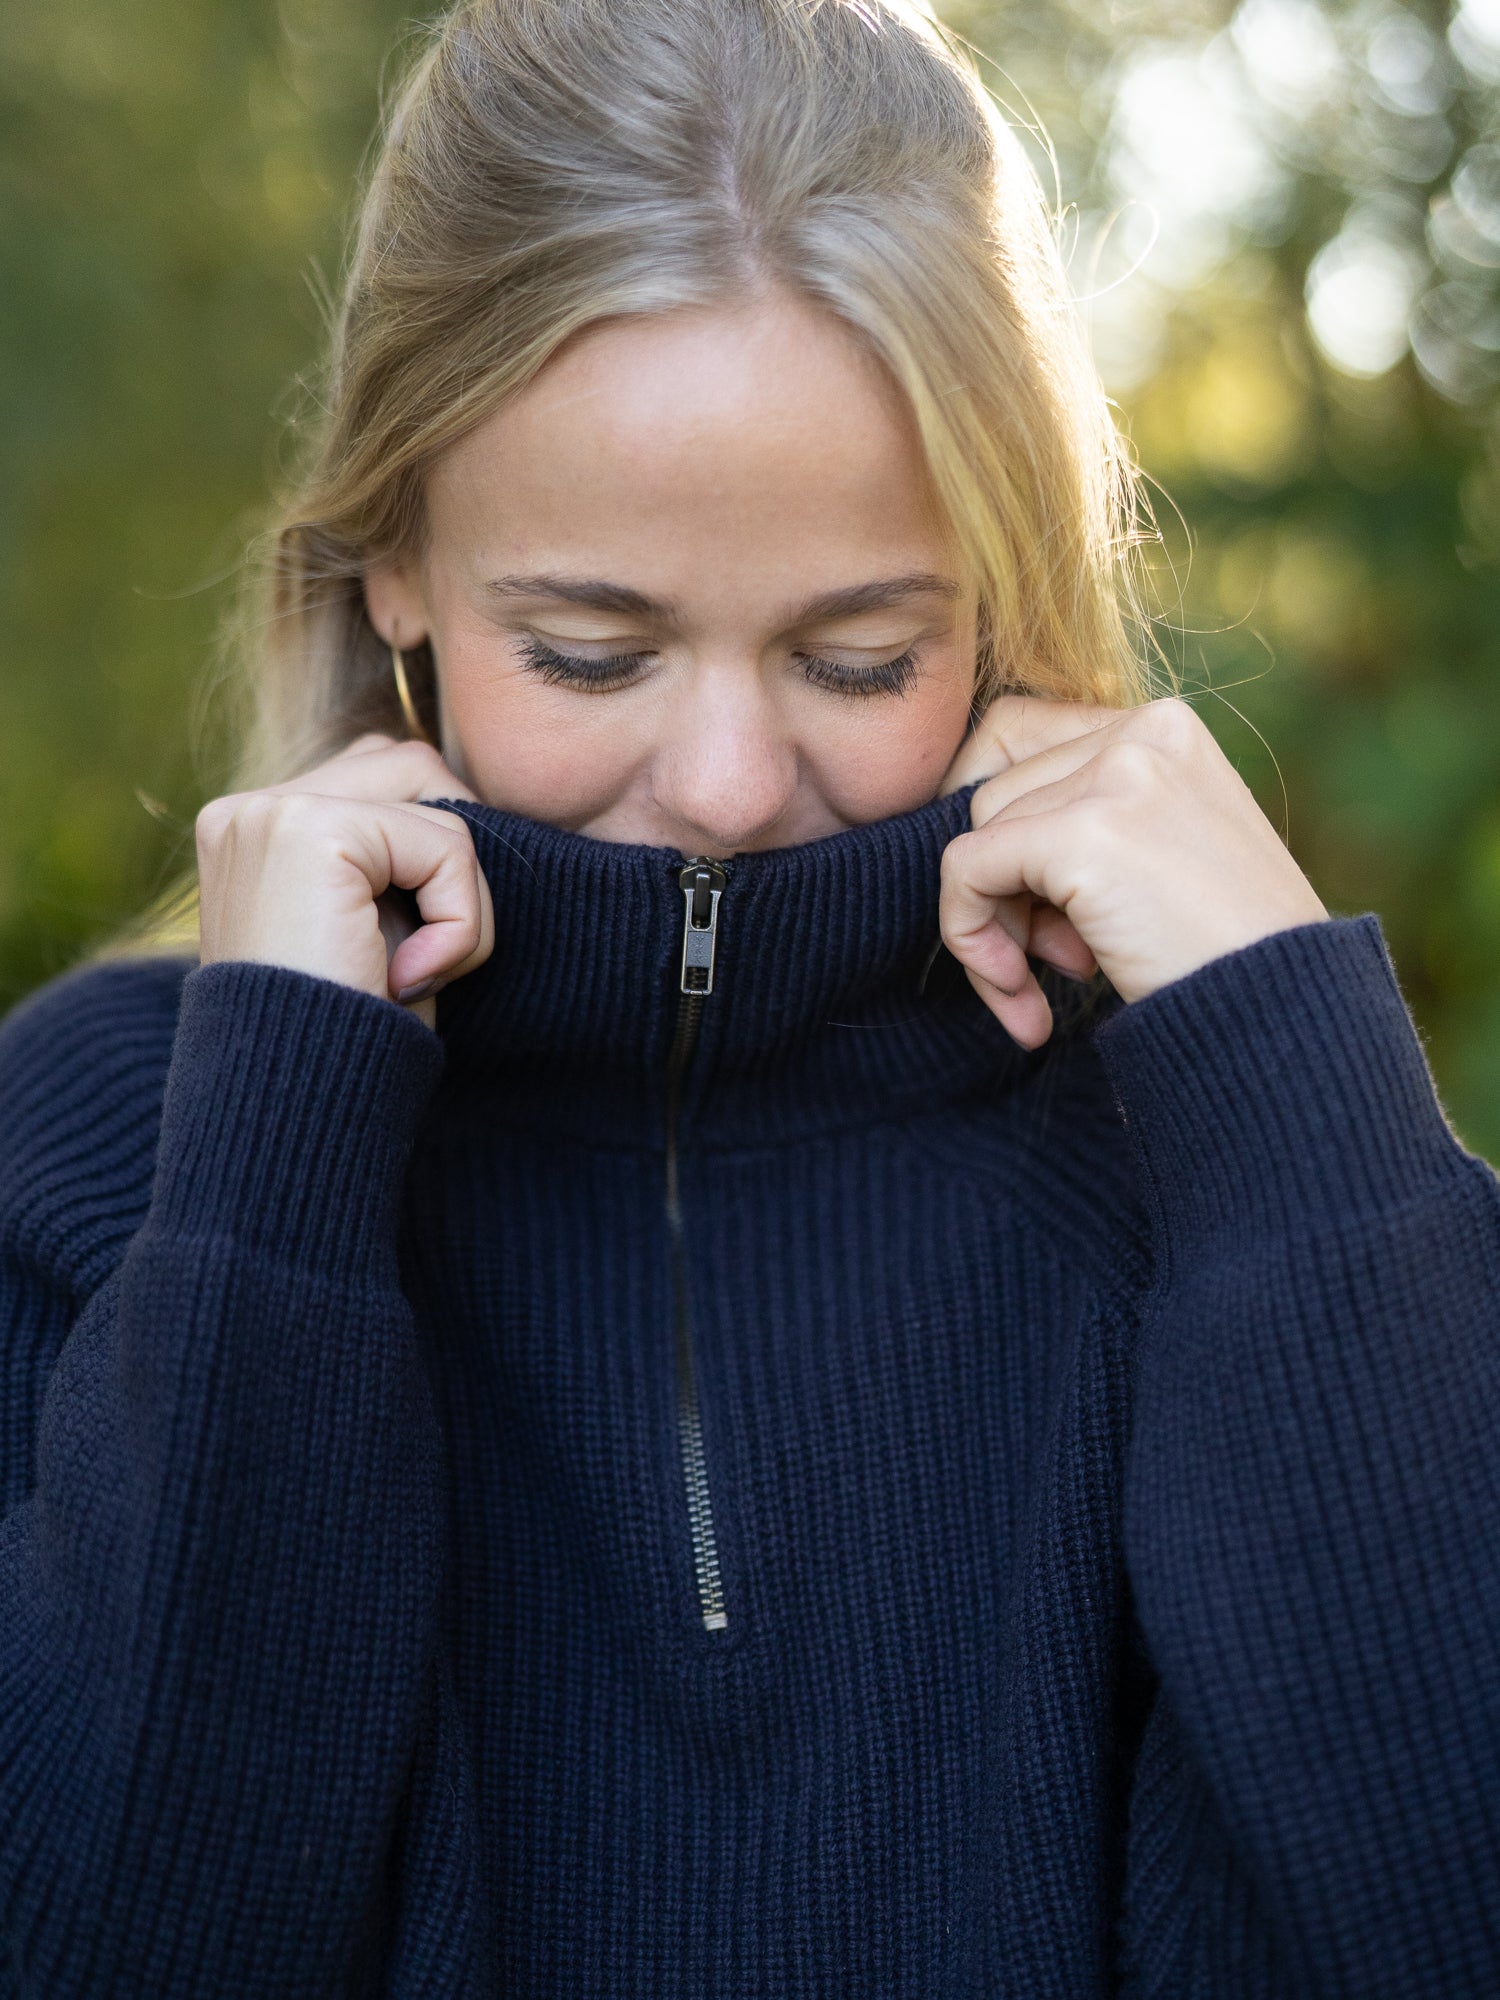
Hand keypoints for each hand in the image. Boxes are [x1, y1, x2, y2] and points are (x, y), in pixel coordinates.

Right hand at [196, 733, 494, 1030]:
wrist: (292, 1109)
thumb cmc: (343, 1039)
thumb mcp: (369, 934)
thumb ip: (392, 862)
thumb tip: (469, 805)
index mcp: (252, 829)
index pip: (384, 780)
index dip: (431, 860)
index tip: (404, 959)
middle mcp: (247, 809)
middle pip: (414, 766)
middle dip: (451, 862)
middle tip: (421, 959)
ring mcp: (271, 812)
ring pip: (440, 804)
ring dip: (461, 901)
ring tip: (411, 973)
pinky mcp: (311, 831)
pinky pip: (448, 847)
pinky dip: (459, 924)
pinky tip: (405, 980)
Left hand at [935, 695, 1328, 1048]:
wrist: (1283, 1014)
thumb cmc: (1223, 951)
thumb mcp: (1161, 853)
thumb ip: (1085, 816)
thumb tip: (970, 840)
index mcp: (1165, 726)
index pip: (1016, 732)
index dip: (994, 815)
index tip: (1016, 895)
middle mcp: (1143, 732)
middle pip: (993, 789)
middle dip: (1002, 882)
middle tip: (1057, 955)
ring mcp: (1116, 777)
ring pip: (975, 832)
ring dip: (995, 920)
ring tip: (1066, 972)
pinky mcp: (1083, 835)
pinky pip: (966, 871)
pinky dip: (970, 936)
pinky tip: (1022, 996)